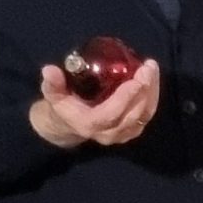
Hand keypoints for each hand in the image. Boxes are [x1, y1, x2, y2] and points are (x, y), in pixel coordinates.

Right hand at [29, 58, 159, 148]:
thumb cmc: (62, 106)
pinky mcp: (131, 131)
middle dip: (145, 89)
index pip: (112, 113)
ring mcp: (122, 134)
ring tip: (152, 69)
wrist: (68, 125)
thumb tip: (49, 70)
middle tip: (148, 67)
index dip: (125, 97)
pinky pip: (147, 115)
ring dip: (152, 91)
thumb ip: (52, 83)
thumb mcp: (53, 95)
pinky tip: (152, 79)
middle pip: (134, 113)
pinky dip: (152, 97)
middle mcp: (109, 133)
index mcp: (89, 124)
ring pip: (144, 114)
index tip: (136, 79)